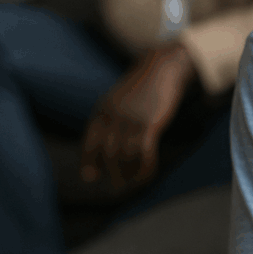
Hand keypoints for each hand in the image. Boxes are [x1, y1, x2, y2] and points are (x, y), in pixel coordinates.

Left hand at [80, 42, 196, 189]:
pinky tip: (148, 174)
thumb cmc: (142, 86)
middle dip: (113, 173)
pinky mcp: (151, 123)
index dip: (89, 161)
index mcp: (102, 110)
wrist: (163, 67)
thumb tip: (107, 146)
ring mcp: (132, 119)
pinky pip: (144, 151)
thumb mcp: (118, 99)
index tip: (91, 178)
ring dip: (130, 173)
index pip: (90, 142)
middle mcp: (114, 116)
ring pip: (126, 155)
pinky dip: (145, 167)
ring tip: (134, 184)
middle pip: (109, 153)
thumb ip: (110, 119)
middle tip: (119, 186)